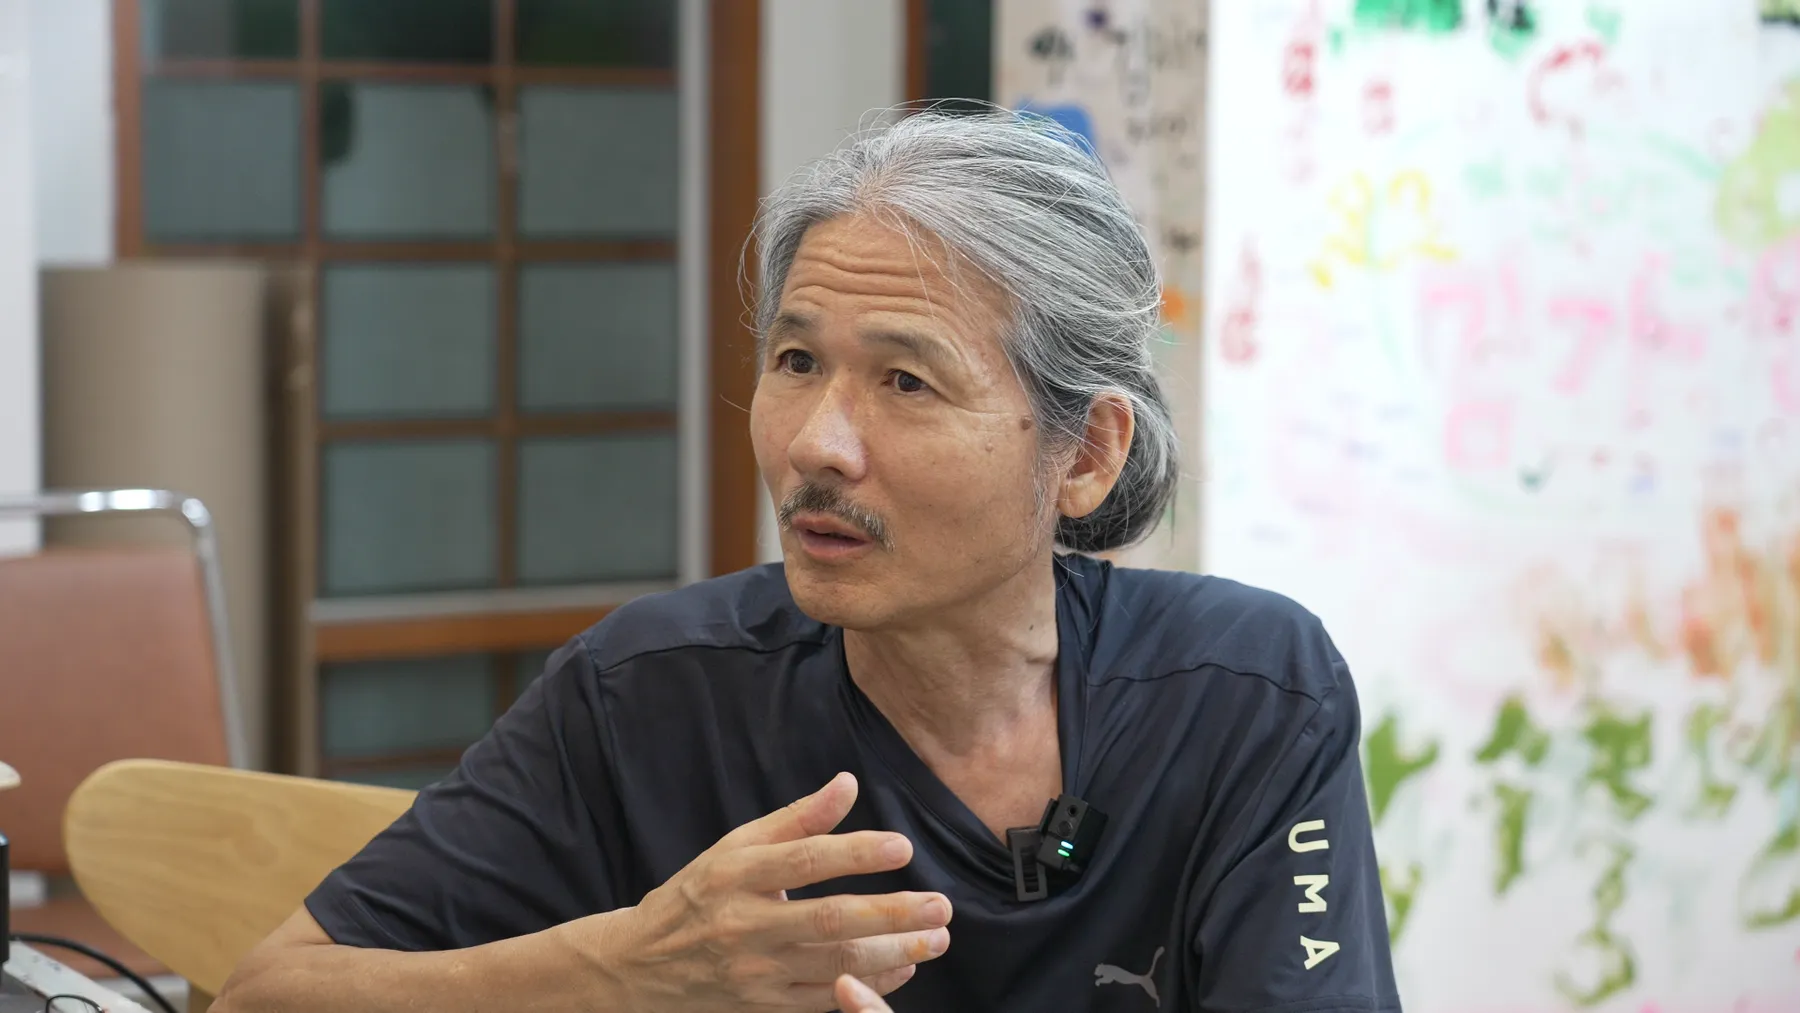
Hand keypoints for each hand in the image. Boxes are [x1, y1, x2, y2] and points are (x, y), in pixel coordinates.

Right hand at [594, 772, 951, 1011]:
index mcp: (737, 875)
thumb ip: (796, 819)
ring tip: (937, 938)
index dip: (856, 853)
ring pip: (836, 967)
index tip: (903, 848)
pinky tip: (905, 967)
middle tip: (940, 905)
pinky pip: (828, 1000)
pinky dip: (871, 985)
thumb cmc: (698, 895)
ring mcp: (757, 973)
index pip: (805, 861)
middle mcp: (746, 925)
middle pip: (830, 921)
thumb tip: (848, 784)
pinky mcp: (766, 1007)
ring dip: (895, 953)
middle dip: (892, 914)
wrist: (642, 967)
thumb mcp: (735, 847)